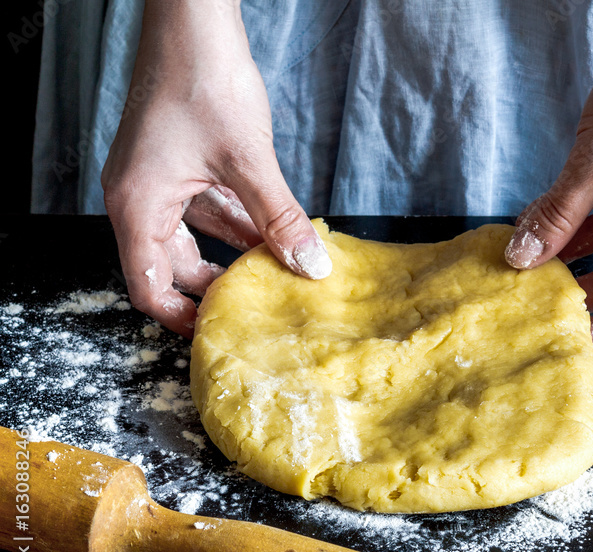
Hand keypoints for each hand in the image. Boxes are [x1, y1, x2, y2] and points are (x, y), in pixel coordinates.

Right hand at [101, 0, 330, 336]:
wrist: (192, 20)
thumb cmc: (206, 80)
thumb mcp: (250, 162)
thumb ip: (280, 219)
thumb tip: (312, 267)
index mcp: (137, 206)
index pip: (148, 286)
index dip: (181, 318)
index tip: (218, 335)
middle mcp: (138, 197)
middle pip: (170, 265)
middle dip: (214, 288)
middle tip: (258, 309)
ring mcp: (157, 178)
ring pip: (193, 235)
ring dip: (232, 253)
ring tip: (276, 274)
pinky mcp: (177, 161)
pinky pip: (204, 207)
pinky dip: (235, 222)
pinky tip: (272, 234)